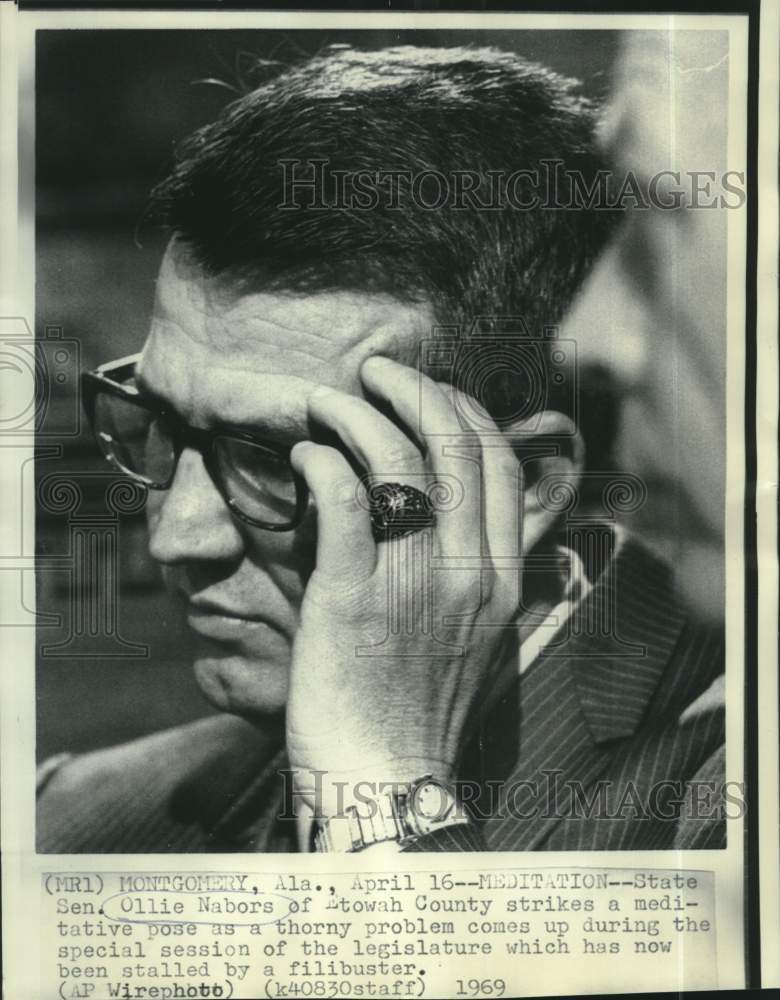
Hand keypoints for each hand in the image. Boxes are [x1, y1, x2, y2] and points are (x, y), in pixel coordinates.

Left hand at [286, 356, 524, 816]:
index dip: (465, 411)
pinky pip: (343, 502)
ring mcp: (412, 585)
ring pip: (396, 461)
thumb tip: (452, 511)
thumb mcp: (477, 637)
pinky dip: (322, 462)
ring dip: (355, 414)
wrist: (384, 783)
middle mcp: (467, 572)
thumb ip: (476, 570)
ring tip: (323, 401)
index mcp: (503, 578)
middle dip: (414, 389)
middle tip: (374, 371)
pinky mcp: (350, 601)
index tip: (430, 394)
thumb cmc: (421, 709)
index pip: (501, 465)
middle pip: (455, 445)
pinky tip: (304, 455)